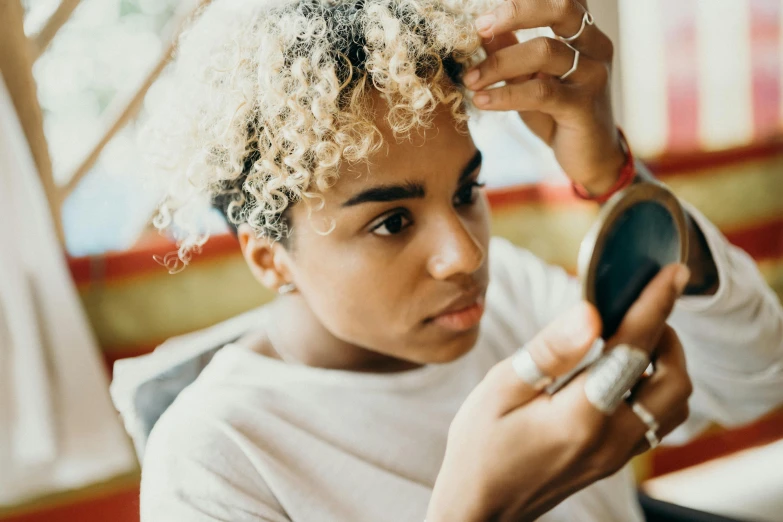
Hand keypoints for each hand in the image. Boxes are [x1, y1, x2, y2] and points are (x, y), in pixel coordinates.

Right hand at [426, 265, 692, 521]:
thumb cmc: (480, 448)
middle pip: (673, 381)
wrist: (480, 509)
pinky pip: (656, 421)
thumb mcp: (500, 390)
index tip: (673, 274)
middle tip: (637, 312)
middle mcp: (610, 439)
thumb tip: (589, 313)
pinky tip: (620, 374)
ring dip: (666, 365)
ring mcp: (616, 455)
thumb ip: (549, 351)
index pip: (633, 350)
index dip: (656, 305)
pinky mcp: (612, 462)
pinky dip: (653, 388)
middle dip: (668, 337)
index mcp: (581, 415)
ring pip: (673, 406)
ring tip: (631, 341)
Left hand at [463, 0, 623, 195]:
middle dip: (515, 12)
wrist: (590, 157)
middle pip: (562, 8)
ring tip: (471, 80)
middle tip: (479, 27)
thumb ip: (510, 51)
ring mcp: (593, 75)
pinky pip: (541, 93)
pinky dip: (506, 95)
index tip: (489, 9)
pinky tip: (483, 100)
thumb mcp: (530, 79)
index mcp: (584, 33)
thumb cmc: (559, 114)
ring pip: (545, 50)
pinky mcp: (584, 107)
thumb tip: (482, 29)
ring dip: (499, 63)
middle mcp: (595, 46)